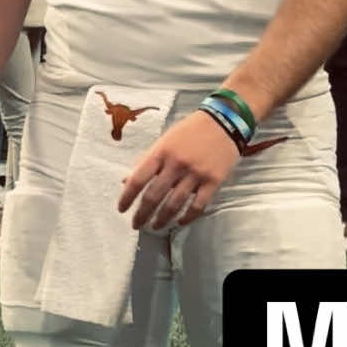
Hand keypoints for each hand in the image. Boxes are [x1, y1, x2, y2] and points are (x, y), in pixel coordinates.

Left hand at [117, 110, 240, 229]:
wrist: (225, 120)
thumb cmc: (191, 130)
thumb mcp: (165, 139)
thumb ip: (147, 160)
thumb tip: (126, 181)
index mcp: (162, 152)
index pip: (138, 179)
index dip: (127, 197)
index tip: (122, 209)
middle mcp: (176, 164)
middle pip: (154, 196)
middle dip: (142, 214)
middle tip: (136, 225)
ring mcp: (196, 173)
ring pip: (174, 204)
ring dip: (162, 219)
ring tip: (155, 226)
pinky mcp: (213, 181)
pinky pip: (198, 205)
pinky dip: (187, 217)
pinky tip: (180, 222)